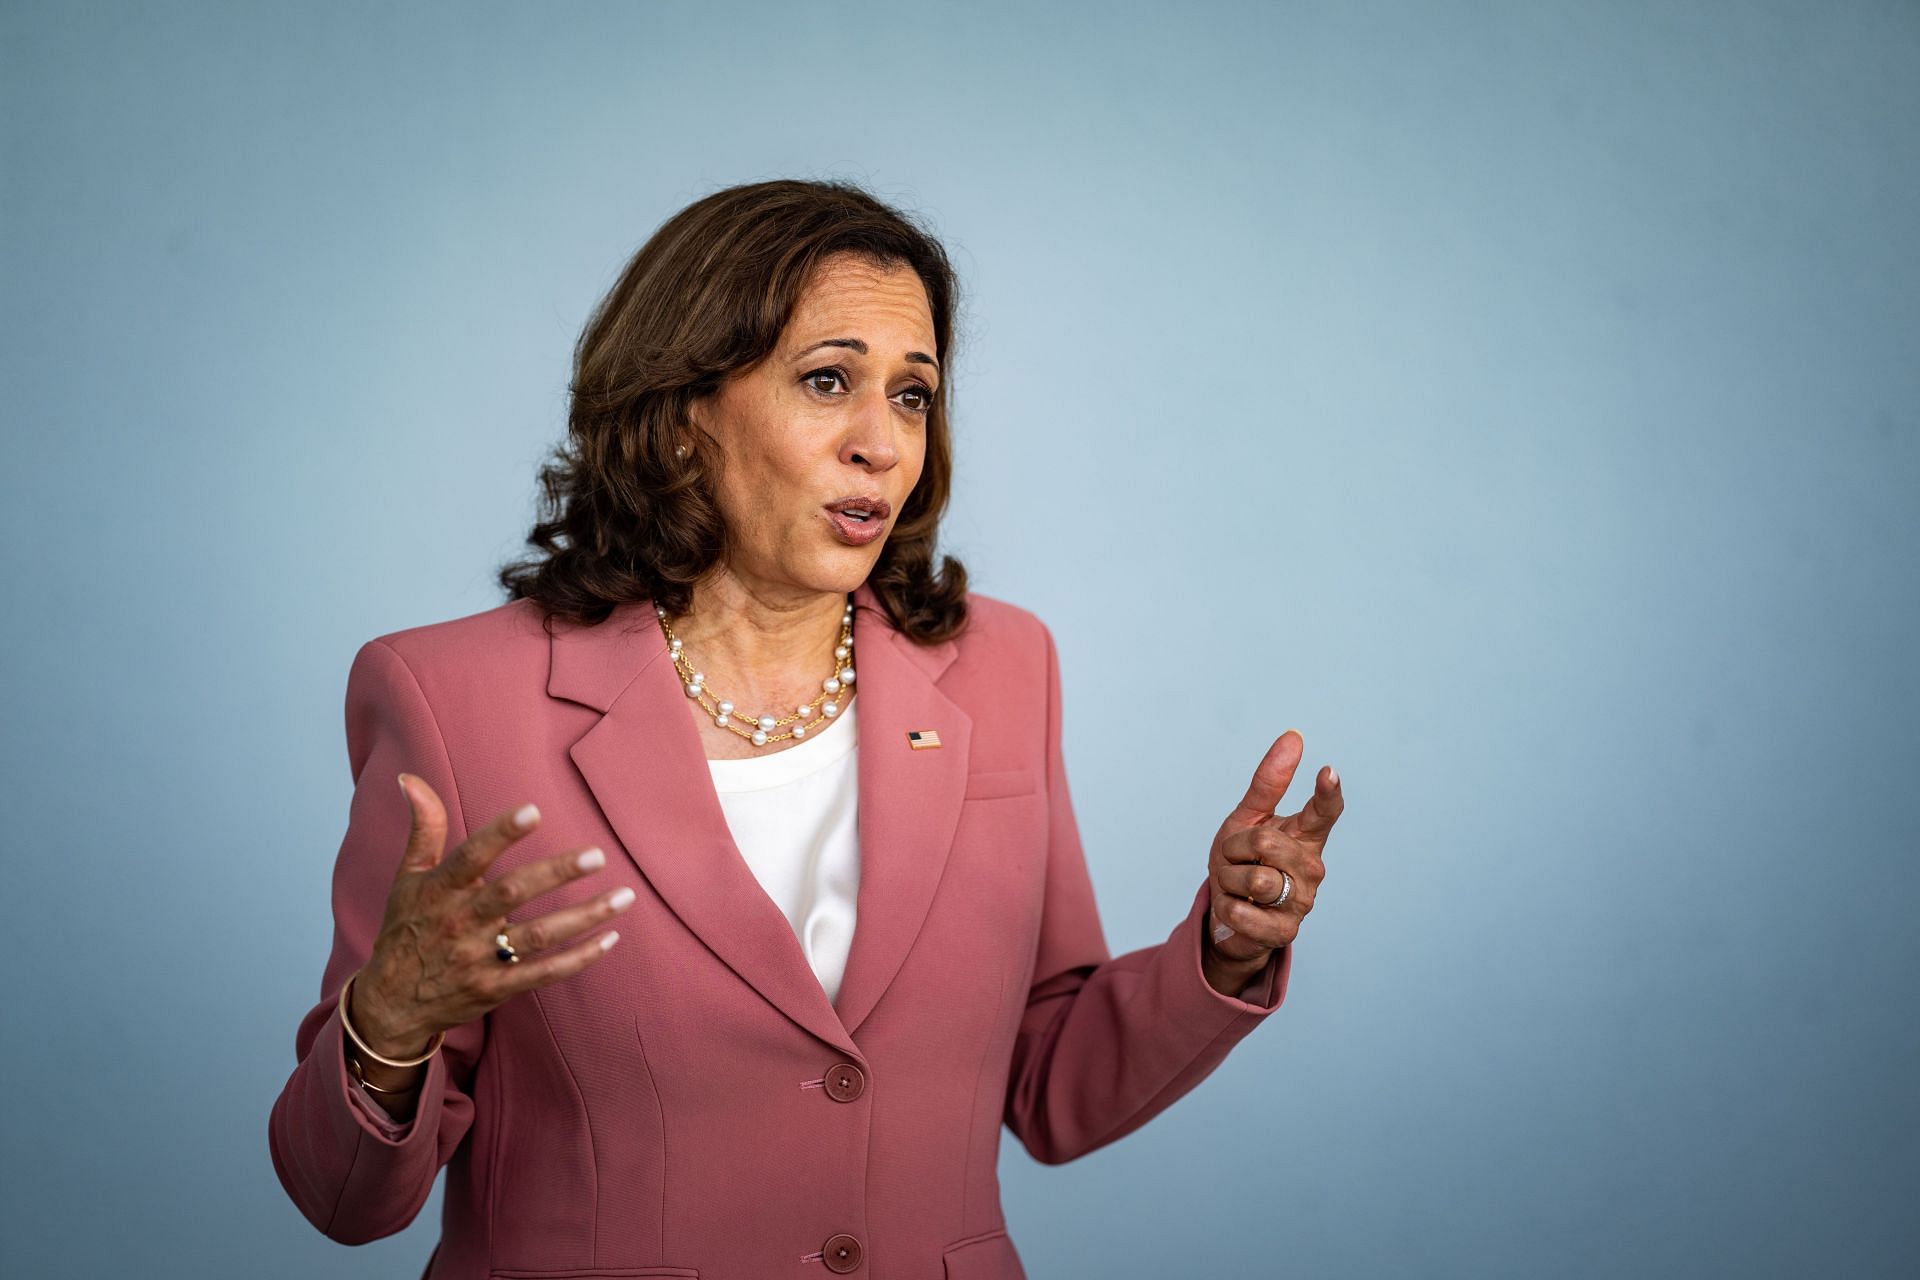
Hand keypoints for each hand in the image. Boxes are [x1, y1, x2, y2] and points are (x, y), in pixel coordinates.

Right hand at [348, 774, 631, 1057]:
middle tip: (598, 855)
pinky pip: (544, 974)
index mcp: (441, 890)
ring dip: (585, 916)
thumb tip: (409, 777)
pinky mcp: (496, 989)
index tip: (534, 811)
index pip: (471, 855)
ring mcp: (479, 958)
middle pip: (513, 893)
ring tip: (625, 896)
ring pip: (539, 935)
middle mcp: (461, 922)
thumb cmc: (406, 929)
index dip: (501, 833)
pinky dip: (579, 959)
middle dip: (557, 873)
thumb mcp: (409, 878)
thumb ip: (424, 827)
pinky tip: (610, 938)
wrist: (391, 1004)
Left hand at [1205, 730, 1342, 968]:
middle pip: (1266, 841)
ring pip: (1254, 878)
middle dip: (1234, 849)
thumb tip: (1294, 736)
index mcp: (1305, 836)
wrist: (1228, 917)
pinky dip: (1228, 908)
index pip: (1324, 812)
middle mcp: (1312, 867)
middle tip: (1235, 862)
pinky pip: (1242, 910)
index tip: (1328, 771)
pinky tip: (1238, 911)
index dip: (1327, 792)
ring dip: (1229, 880)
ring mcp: (1303, 901)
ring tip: (1237, 887)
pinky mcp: (1286, 932)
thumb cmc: (1241, 863)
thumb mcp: (1247, 819)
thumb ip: (1270, 781)